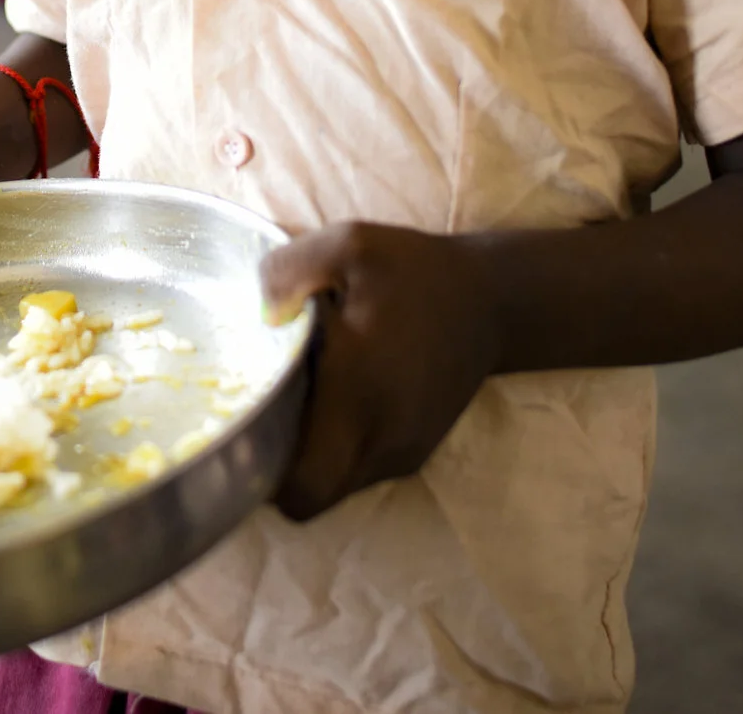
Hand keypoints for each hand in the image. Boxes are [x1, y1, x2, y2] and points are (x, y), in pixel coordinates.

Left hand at [258, 222, 500, 521]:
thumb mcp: (351, 244)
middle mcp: (383, 439)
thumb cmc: (415, 272)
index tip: (249, 430)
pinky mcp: (415, 452)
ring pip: (336, 487)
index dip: (265, 474)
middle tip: (267, 413)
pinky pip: (360, 471)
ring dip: (312, 457)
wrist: (493, 300)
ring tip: (305, 400)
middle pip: (312, 497)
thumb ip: (291, 271)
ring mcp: (404, 452)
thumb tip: (259, 315)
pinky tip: (338, 401)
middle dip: (280, 470)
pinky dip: (340, 450)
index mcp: (359, 394)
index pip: (304, 485)